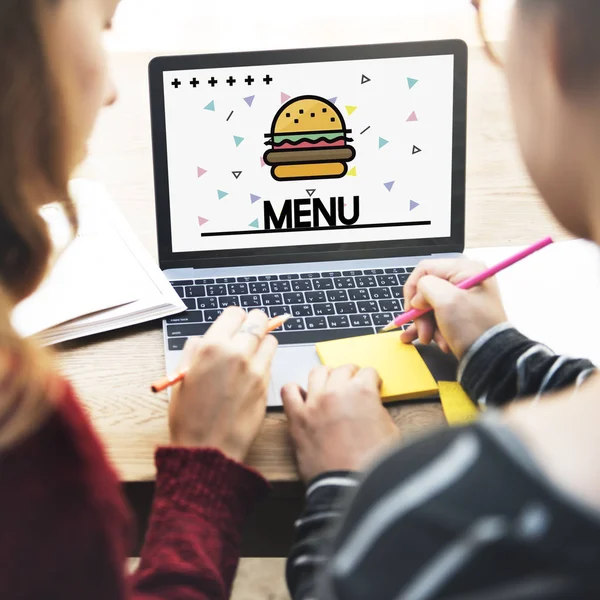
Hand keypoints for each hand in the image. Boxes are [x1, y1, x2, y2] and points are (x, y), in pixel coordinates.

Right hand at [169, 307, 277, 461]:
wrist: (208, 449)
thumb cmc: (189, 417)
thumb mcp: (181, 377)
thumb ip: (194, 351)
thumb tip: (204, 339)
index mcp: (212, 347)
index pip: (235, 313)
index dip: (234, 319)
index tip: (232, 325)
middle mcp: (237, 353)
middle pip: (258, 320)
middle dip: (253, 323)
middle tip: (247, 332)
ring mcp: (255, 369)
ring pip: (270, 339)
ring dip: (262, 342)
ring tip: (250, 354)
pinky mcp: (267, 384)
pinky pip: (271, 361)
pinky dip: (264, 361)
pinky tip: (251, 373)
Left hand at [282, 365, 398, 482]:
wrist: (350, 487)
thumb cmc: (372, 465)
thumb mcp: (390, 431)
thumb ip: (378, 410)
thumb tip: (370, 406)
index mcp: (362, 392)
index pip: (368, 372)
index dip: (371, 380)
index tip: (370, 385)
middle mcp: (336, 391)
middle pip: (343, 369)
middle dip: (351, 375)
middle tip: (352, 385)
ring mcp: (314, 403)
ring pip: (317, 372)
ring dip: (326, 376)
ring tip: (329, 386)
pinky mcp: (297, 418)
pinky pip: (288, 391)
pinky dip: (294, 390)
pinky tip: (302, 396)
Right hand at [400, 258, 506, 358]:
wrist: (492, 358)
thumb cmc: (473, 328)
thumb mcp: (446, 301)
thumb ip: (425, 287)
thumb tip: (418, 296)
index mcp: (465, 270)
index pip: (425, 269)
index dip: (413, 289)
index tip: (411, 309)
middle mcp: (465, 280)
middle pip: (427, 290)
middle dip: (420, 313)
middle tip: (422, 330)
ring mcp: (464, 298)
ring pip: (430, 306)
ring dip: (426, 324)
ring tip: (429, 339)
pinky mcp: (462, 314)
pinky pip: (438, 316)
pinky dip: (432, 328)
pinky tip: (429, 339)